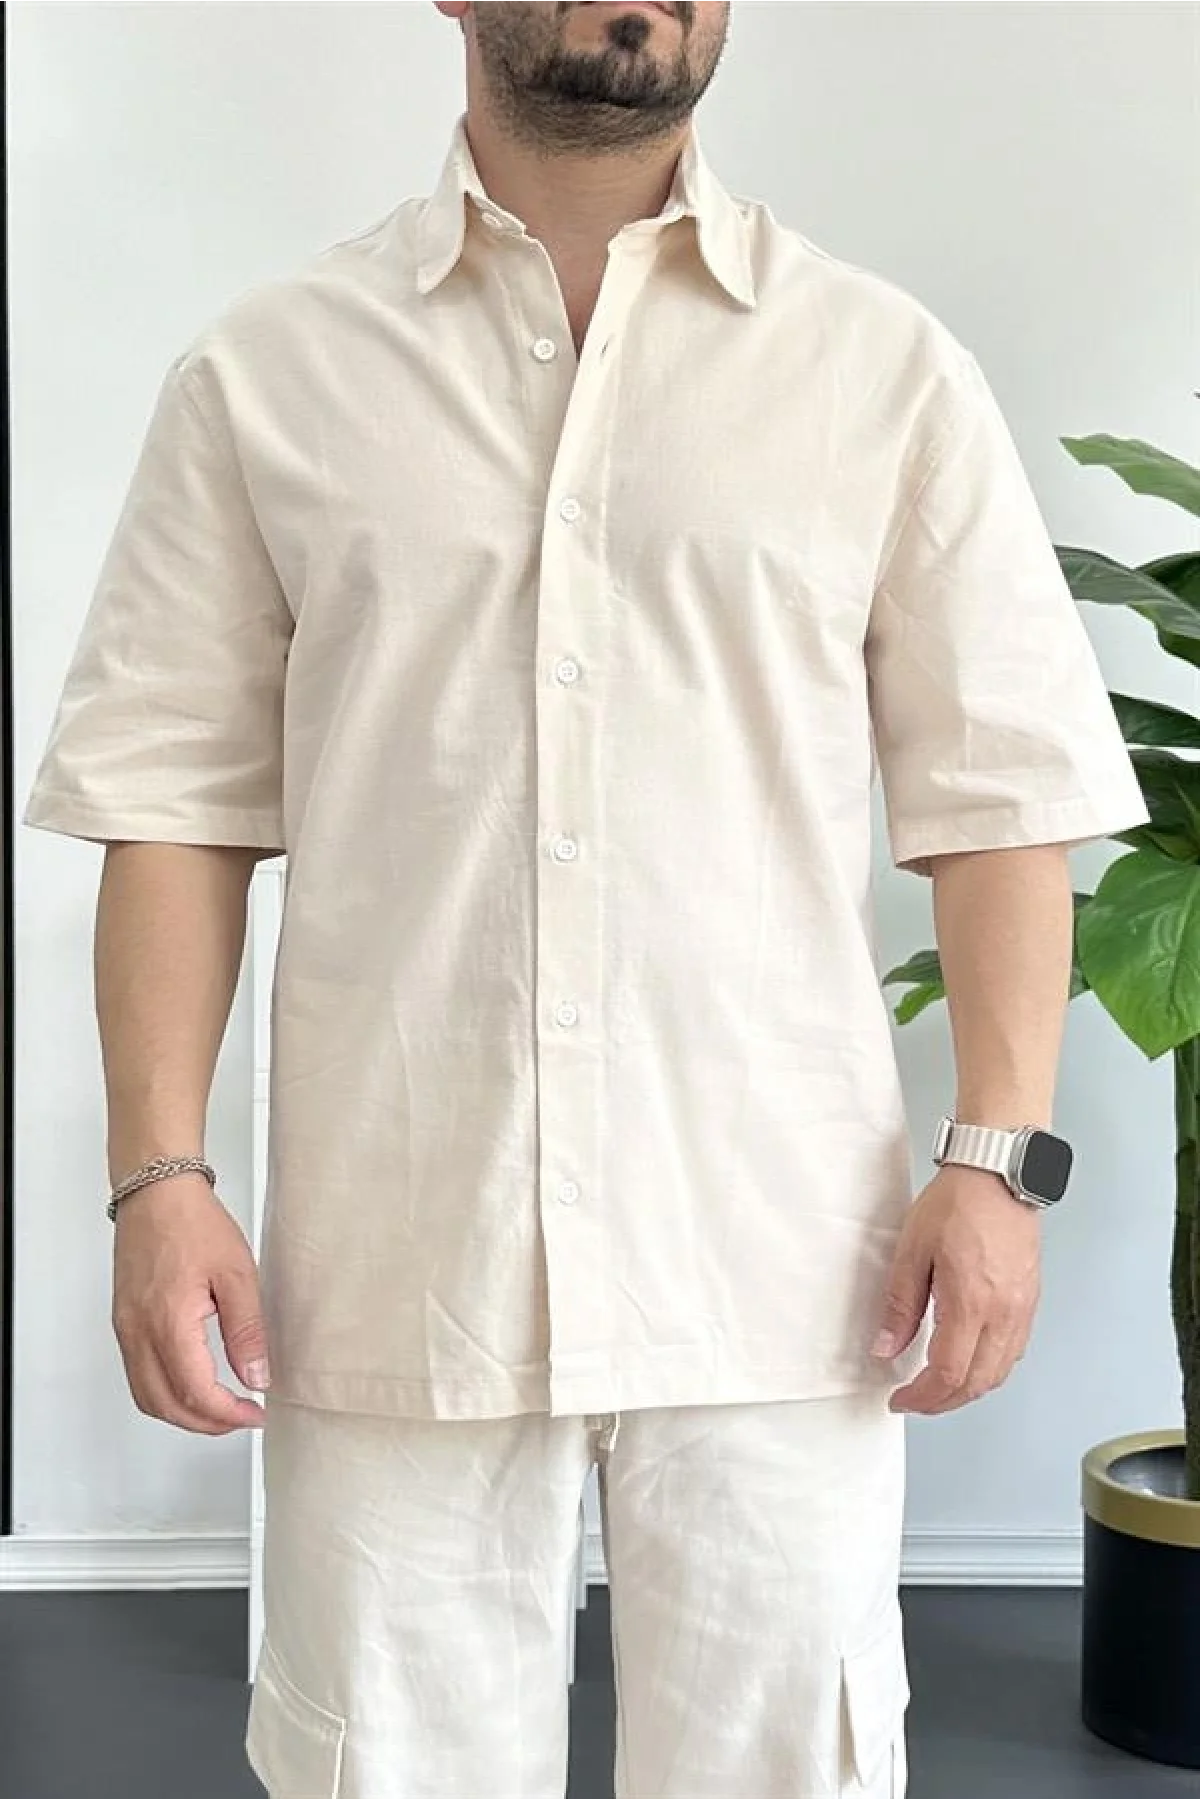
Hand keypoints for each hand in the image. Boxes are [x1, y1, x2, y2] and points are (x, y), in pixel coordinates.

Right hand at [111, 1174, 269, 1434]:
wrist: (157, 1193)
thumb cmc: (194, 1223)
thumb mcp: (237, 1274)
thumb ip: (247, 1331)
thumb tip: (256, 1377)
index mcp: (168, 1323)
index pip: (195, 1393)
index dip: (227, 1414)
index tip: (254, 1413)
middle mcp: (138, 1333)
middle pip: (165, 1405)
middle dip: (206, 1423)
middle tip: (241, 1417)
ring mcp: (126, 1329)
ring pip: (147, 1397)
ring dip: (182, 1413)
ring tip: (220, 1408)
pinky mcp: (123, 1322)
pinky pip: (137, 1375)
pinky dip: (164, 1393)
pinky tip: (192, 1384)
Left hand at [870, 1165, 1041, 1414]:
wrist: (998, 1174)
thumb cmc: (958, 1202)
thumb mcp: (912, 1251)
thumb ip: (900, 1305)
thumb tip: (886, 1347)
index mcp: (971, 1303)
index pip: (948, 1373)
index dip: (922, 1397)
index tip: (900, 1399)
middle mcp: (1003, 1313)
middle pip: (976, 1383)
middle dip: (942, 1401)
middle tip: (915, 1400)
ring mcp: (1021, 1309)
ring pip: (999, 1373)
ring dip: (967, 1389)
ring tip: (938, 1387)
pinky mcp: (1029, 1300)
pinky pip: (1013, 1352)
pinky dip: (990, 1369)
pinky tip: (970, 1361)